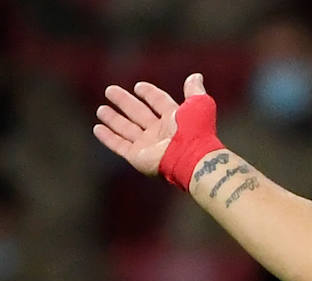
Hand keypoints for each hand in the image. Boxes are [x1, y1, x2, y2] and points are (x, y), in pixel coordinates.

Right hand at [93, 73, 207, 177]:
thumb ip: (195, 91)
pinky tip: (98, 128)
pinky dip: (108, 137)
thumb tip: (196, 76)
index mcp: (175, 119)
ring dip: (114, 119)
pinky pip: (119, 145)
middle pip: (139, 113)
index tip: (139, 86)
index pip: (159, 102)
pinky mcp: (137, 156)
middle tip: (110, 90)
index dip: (150, 94)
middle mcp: (161, 132)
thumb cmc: (195, 131)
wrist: (191, 158)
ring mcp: (148, 145)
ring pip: (127, 129)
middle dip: (125, 102)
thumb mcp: (199, 105)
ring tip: (101, 110)